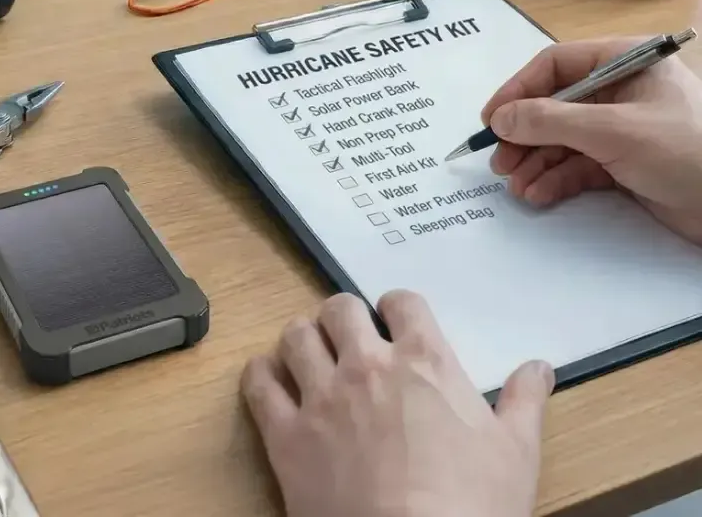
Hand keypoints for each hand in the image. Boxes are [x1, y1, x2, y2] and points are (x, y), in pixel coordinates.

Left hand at [242, 291, 552, 516]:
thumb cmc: (470, 507)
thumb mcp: (515, 453)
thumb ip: (525, 401)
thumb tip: (540, 367)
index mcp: (424, 361)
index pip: (403, 301)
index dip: (398, 307)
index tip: (397, 319)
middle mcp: (368, 365)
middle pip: (341, 307)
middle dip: (345, 316)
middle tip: (352, 337)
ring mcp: (323, 397)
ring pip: (297, 336)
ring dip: (304, 339)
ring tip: (312, 355)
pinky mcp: (287, 436)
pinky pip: (259, 385)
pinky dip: (261, 376)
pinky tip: (270, 380)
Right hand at [481, 38, 701, 243]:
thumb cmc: (684, 151)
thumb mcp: (614, 130)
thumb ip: (552, 121)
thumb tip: (500, 119)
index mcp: (625, 61)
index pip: (557, 64)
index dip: (519, 90)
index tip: (491, 119)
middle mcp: (621, 90)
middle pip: (555, 105)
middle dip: (525, 134)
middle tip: (500, 162)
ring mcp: (623, 128)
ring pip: (564, 139)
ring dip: (537, 161)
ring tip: (516, 186)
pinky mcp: (626, 163)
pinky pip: (579, 165)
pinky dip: (557, 179)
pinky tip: (539, 194)